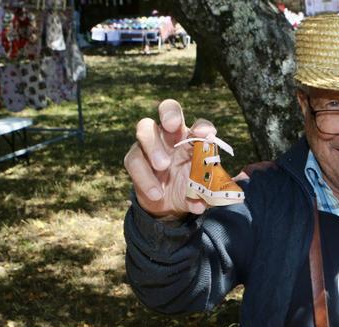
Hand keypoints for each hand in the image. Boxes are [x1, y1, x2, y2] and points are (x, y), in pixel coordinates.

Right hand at [124, 99, 212, 217]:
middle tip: (172, 126)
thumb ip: (204, 193)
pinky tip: (156, 194)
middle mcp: (171, 135)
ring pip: (144, 130)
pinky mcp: (135, 159)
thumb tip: (202, 203)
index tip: (204, 135)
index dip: (202, 127)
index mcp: (194, 139)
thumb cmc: (189, 189)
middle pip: (168, 108)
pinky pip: (134, 161)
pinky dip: (145, 178)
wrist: (169, 205)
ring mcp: (151, 144)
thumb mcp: (201, 191)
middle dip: (170, 114)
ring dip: (153, 147)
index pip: (200, 125)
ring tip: (163, 167)